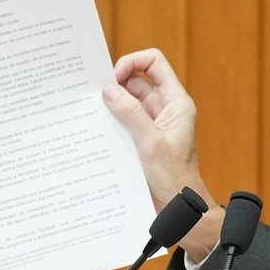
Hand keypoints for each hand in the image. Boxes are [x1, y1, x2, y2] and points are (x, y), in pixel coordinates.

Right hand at [104, 48, 222, 257]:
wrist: (179, 208)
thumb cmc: (174, 178)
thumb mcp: (151, 142)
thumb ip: (131, 113)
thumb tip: (109, 90)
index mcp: (175, 102)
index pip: (155, 63)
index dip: (133, 62)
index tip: (113, 77)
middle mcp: (164, 109)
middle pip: (136, 81)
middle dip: (115, 84)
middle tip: (92, 95)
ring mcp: (153, 124)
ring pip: (127, 102)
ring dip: (110, 105)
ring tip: (89, 111)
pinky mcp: (142, 140)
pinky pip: (124, 122)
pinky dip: (111, 122)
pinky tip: (95, 129)